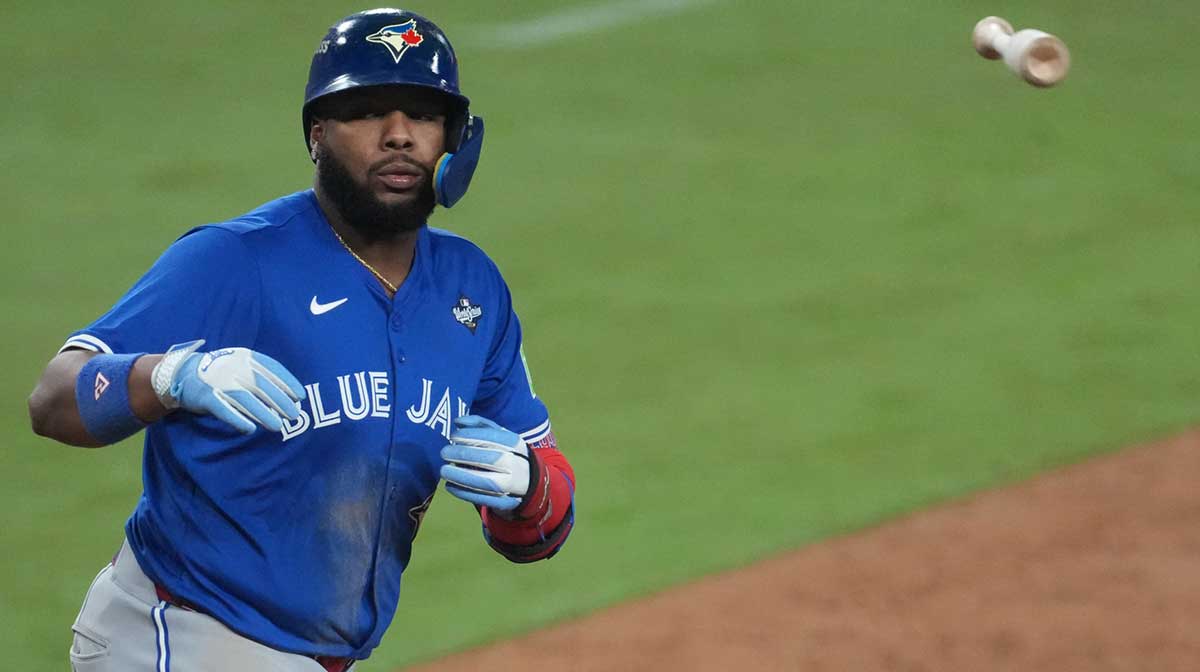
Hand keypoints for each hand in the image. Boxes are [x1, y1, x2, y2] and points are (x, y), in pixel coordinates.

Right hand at [151, 340, 305, 433]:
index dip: (287, 382)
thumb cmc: (222, 371)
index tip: (300, 396)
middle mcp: (233, 366)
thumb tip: (290, 395)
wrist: (184, 372)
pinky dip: (237, 419)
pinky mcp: (205, 396)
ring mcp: (218, 381)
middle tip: (294, 415)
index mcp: (245, 357)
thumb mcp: (243, 364)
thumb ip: (262, 375)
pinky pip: (223, 409)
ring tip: (277, 426)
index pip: (271, 368)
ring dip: (262, 413)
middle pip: (261, 385)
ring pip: (245, 399)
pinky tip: (250, 429)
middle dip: (280, 401)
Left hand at [440, 415, 531, 510]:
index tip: (453, 436)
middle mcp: (516, 464)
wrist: (526, 479)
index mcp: (516, 444)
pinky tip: (450, 485)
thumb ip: (480, 424)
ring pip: (486, 481)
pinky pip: (482, 498)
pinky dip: (463, 492)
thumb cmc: (505, 452)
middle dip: (464, 455)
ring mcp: (511, 485)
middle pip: (491, 459)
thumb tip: (458, 422)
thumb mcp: (499, 435)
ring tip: (444, 470)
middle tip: (444, 452)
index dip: (471, 436)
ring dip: (461, 476)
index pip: (494, 437)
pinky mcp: (504, 502)